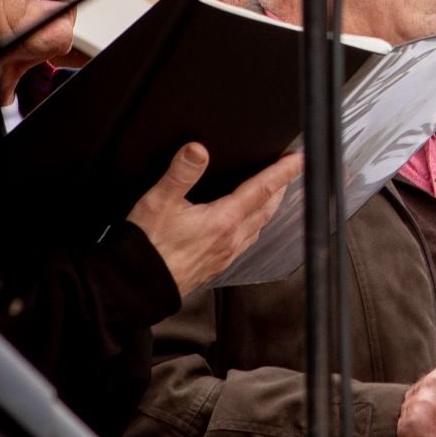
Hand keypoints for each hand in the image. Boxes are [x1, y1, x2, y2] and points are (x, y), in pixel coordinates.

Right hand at [128, 143, 305, 293]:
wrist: (136, 287)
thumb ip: (180, 173)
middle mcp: (230, 239)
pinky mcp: (216, 265)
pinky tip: (247, 225)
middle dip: (281, 187)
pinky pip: (245, 242)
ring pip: (258, 226)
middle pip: (267, 208)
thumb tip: (198, 149)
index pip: (262, 189)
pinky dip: (254, 226)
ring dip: (269, 207)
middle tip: (290, 170)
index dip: (283, 172)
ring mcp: (225, 254)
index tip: (299, 159)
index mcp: (223, 220)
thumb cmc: (146, 247)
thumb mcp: (159, 202)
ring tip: (274, 194)